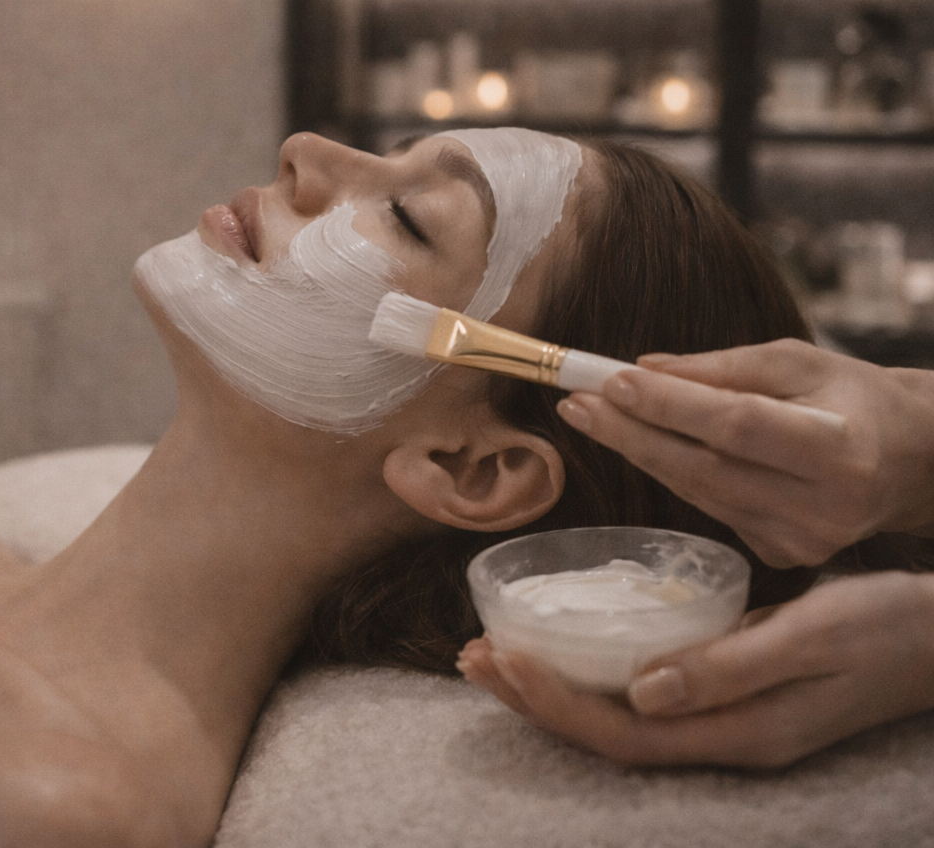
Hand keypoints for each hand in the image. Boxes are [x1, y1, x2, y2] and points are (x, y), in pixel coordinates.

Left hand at [456, 571, 933, 768]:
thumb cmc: (890, 625)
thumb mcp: (817, 635)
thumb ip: (732, 666)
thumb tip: (641, 693)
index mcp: (742, 731)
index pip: (624, 735)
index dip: (556, 704)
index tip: (500, 658)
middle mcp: (724, 735)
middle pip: (608, 734)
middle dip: (535, 700)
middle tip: (470, 655)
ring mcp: (726, 718)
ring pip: (618, 716)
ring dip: (553, 688)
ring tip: (493, 653)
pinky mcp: (727, 690)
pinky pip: (641, 694)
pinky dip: (591, 672)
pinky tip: (565, 644)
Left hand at [554, 338, 933, 565]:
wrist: (909, 460)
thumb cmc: (851, 397)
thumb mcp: (799, 361)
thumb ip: (722, 367)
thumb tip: (644, 368)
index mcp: (840, 448)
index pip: (738, 425)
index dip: (670, 406)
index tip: (611, 380)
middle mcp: (824, 506)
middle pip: (706, 468)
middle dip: (631, 433)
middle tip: (574, 402)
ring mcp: (803, 541)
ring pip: (699, 493)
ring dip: (640, 453)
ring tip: (592, 416)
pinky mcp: (784, 556)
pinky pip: (712, 510)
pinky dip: (676, 476)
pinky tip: (647, 446)